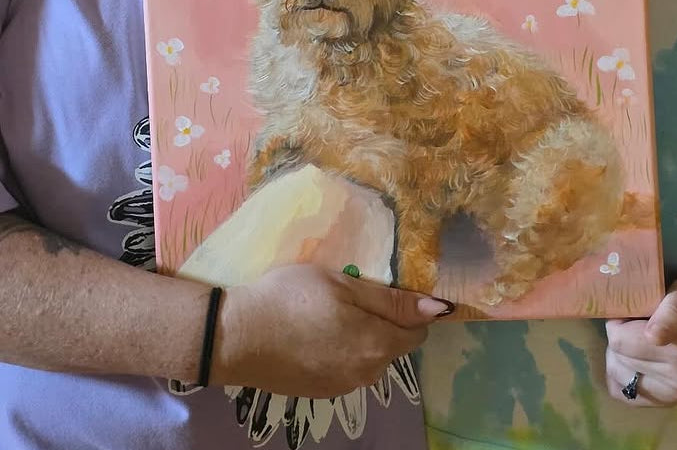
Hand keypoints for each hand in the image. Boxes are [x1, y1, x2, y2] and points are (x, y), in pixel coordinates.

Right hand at [213, 263, 449, 397]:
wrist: (238, 336)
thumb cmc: (292, 297)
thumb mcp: (344, 285)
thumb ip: (392, 300)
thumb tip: (439, 309)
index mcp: (378, 344)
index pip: (417, 329)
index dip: (409, 308)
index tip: (389, 290)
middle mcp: (368, 373)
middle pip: (394, 345)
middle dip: (384, 322)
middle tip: (352, 295)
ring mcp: (343, 386)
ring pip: (370, 358)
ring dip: (363, 338)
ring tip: (331, 314)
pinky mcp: (322, 392)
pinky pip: (348, 370)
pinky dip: (342, 352)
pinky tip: (317, 335)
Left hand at [604, 270, 676, 406]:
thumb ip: (674, 309)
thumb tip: (653, 335)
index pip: (621, 341)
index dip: (618, 320)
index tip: (631, 307)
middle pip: (619, 356)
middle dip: (618, 334)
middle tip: (633, 320)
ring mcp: (674, 393)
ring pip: (619, 375)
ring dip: (619, 354)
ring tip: (635, 338)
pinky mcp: (671, 400)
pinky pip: (628, 396)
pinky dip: (622, 377)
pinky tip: (632, 359)